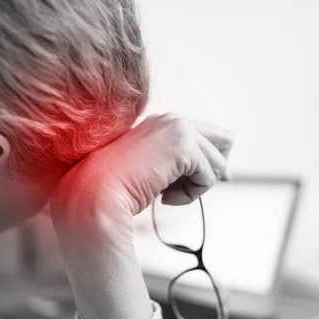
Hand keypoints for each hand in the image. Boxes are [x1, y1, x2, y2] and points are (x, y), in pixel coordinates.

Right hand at [50, 114, 232, 318]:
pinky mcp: (183, 146)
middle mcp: (171, 120)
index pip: (204, 134)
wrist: (94, 194)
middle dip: (215, 166)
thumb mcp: (151, 172)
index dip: (211, 159)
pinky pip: (209, 176)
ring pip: (218, 162)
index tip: (212, 180)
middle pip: (224, 140)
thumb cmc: (115, 191)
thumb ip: (176, 167)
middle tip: (194, 188)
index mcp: (159, 124)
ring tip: (166, 195)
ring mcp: (178, 129)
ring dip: (196, 186)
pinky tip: (165, 198)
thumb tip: (215, 174)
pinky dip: (192, 195)